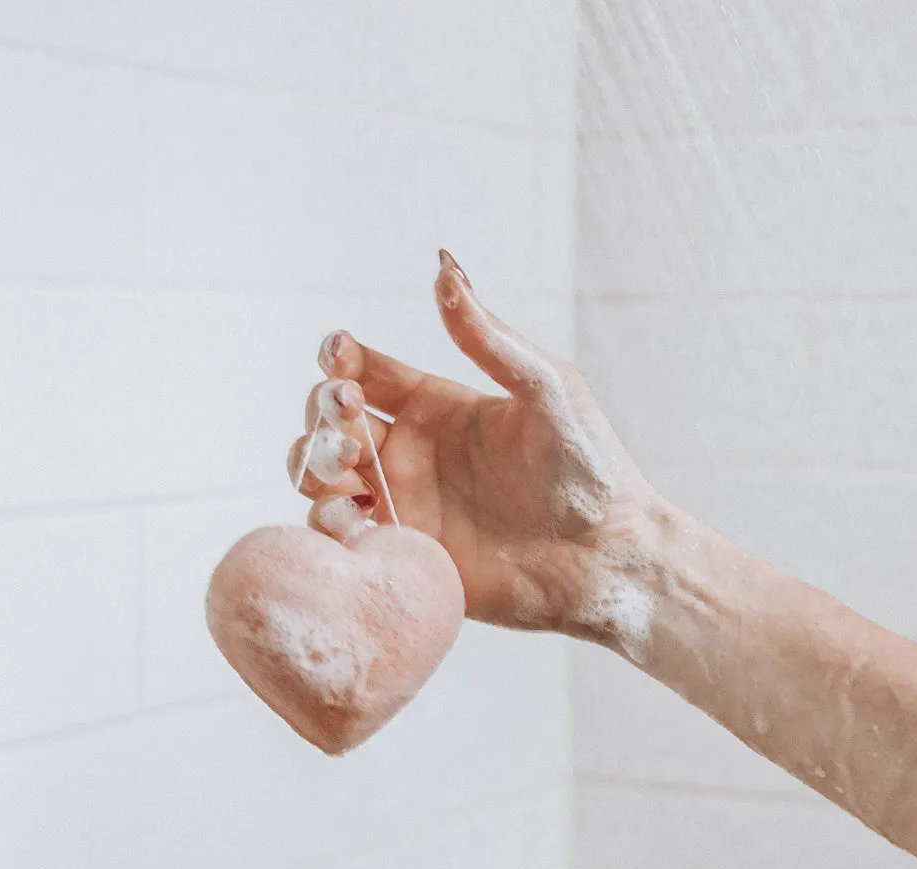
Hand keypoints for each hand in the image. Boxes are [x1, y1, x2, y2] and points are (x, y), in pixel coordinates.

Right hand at [289, 251, 657, 641]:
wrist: (604, 556)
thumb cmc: (589, 469)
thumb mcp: (546, 388)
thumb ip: (488, 336)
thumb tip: (445, 266)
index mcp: (437, 406)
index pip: (362, 370)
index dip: (338, 358)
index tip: (339, 356)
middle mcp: (410, 452)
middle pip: (328, 418)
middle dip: (322, 408)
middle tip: (348, 412)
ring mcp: (402, 505)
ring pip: (318, 474)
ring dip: (312, 461)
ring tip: (348, 461)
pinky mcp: (402, 555)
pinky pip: (338, 534)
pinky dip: (327, 521)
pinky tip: (354, 513)